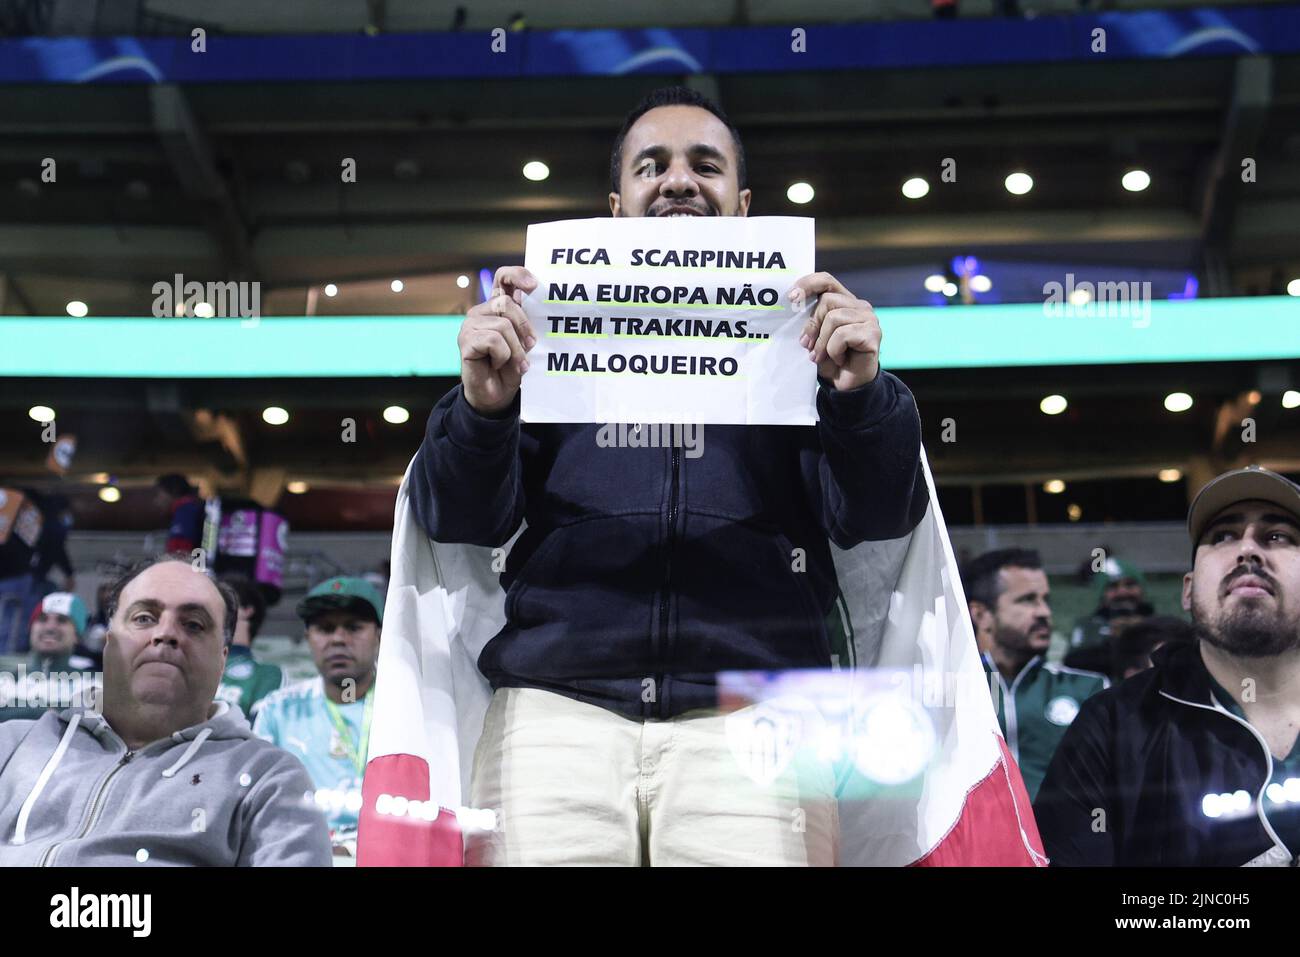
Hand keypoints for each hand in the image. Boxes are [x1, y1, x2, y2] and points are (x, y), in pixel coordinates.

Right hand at [458, 266, 538, 415]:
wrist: (495, 396)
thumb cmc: (510, 368)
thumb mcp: (524, 342)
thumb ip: (525, 322)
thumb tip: (531, 299)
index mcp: (496, 308)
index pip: (503, 278)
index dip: (517, 275)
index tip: (534, 285)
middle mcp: (481, 312)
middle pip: (508, 303)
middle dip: (524, 328)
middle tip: (530, 347)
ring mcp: (471, 325)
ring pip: (503, 325)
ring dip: (515, 349)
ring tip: (515, 363)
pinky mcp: (466, 341)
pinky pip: (494, 340)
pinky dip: (502, 356)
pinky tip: (496, 364)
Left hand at [789, 272, 880, 390]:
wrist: (846, 385)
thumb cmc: (830, 360)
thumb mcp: (814, 337)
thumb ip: (809, 320)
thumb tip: (795, 303)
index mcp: (844, 302)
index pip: (826, 281)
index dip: (808, 284)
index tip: (791, 297)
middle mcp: (859, 306)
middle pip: (827, 301)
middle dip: (813, 325)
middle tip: (808, 345)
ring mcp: (869, 319)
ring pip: (834, 318)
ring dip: (822, 342)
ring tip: (823, 356)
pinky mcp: (873, 334)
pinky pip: (842, 335)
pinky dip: (834, 350)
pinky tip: (840, 359)